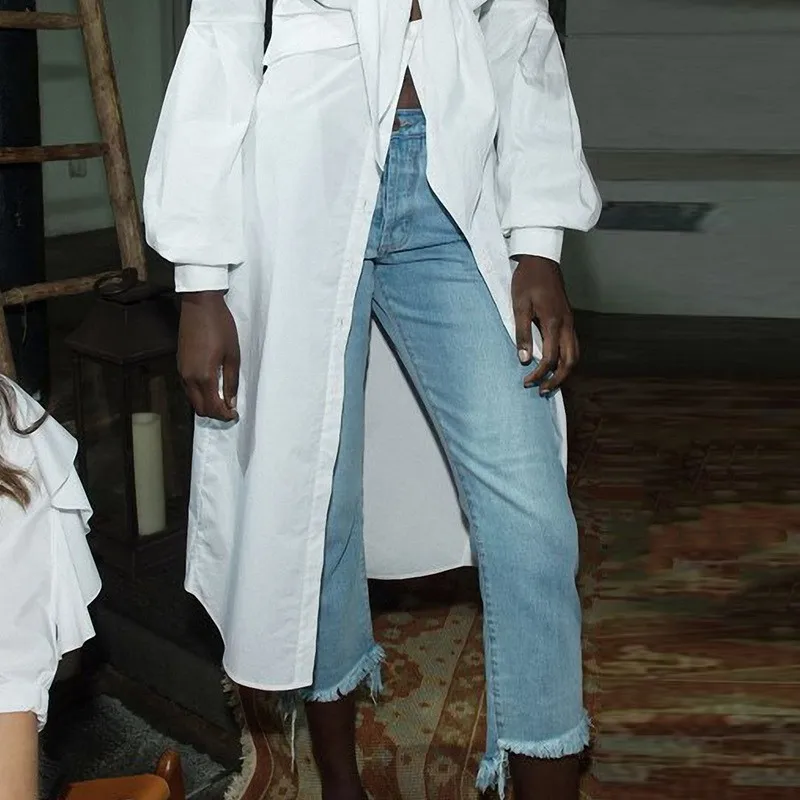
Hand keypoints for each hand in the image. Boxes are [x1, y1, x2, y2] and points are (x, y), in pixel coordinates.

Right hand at [178, 292, 239, 420]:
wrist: (200, 305)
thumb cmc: (220, 327)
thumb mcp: (232, 355)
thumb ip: (231, 381)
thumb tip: (231, 402)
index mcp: (203, 376)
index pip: (212, 407)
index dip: (225, 415)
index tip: (235, 414)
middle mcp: (188, 378)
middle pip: (199, 408)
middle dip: (215, 413)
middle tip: (229, 410)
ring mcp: (181, 371)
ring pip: (192, 399)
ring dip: (206, 404)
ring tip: (223, 399)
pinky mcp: (179, 364)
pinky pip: (188, 388)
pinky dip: (199, 394)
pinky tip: (212, 387)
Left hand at [511, 255, 578, 393]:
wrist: (541, 258)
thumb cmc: (527, 280)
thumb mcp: (519, 306)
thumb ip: (522, 334)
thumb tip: (525, 360)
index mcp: (554, 322)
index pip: (551, 358)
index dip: (540, 374)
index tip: (527, 382)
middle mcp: (567, 324)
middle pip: (571, 361)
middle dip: (558, 379)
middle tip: (542, 391)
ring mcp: (570, 321)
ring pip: (575, 354)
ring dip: (565, 371)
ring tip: (549, 382)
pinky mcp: (568, 318)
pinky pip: (573, 345)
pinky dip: (567, 359)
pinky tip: (555, 364)